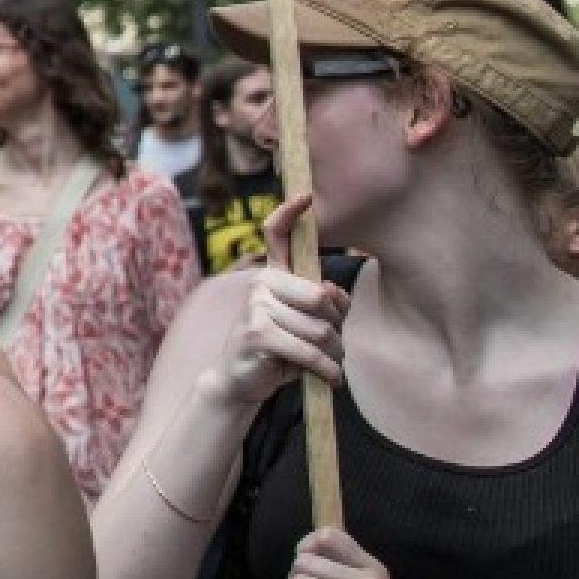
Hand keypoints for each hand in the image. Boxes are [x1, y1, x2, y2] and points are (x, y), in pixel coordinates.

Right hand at [199, 198, 344, 411]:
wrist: (241, 382)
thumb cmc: (281, 351)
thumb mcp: (309, 325)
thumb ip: (327, 305)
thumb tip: (334, 293)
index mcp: (273, 276)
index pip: (276, 235)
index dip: (289, 213)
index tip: (306, 196)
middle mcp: (261, 284)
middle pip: (321, 297)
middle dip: (338, 328)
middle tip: (336, 347)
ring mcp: (255, 307)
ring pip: (320, 329)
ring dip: (335, 355)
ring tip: (330, 366)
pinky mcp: (256, 334)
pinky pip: (308, 350)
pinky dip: (326, 369)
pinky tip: (330, 378)